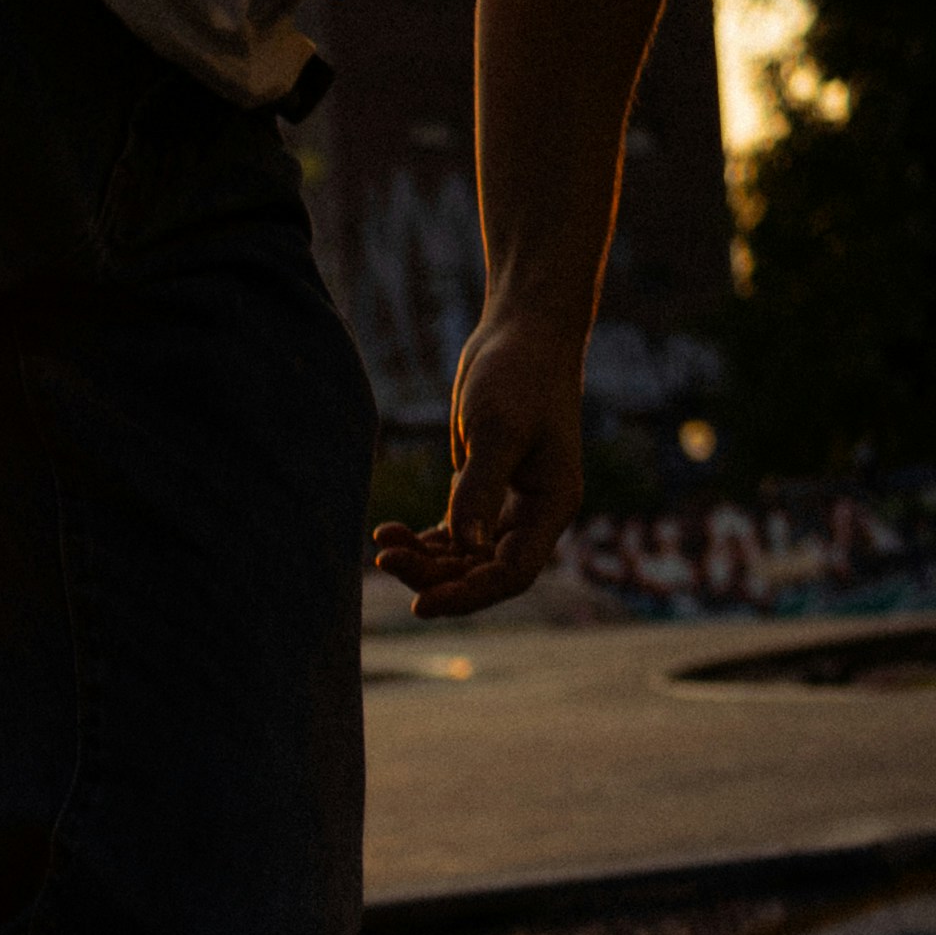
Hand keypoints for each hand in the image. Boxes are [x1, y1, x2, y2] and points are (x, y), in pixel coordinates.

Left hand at [370, 299, 590, 616]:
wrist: (523, 332)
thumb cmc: (518, 373)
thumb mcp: (497, 429)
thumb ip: (480, 487)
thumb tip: (464, 545)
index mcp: (552, 506)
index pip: (512, 573)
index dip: (469, 594)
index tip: (420, 602)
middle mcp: (534, 513)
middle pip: (484, 570)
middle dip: (437, 575)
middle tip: (386, 563)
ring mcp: (509, 503)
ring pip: (465, 555)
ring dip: (424, 558)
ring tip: (383, 547)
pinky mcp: (483, 488)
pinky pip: (453, 532)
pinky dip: (422, 538)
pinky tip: (387, 533)